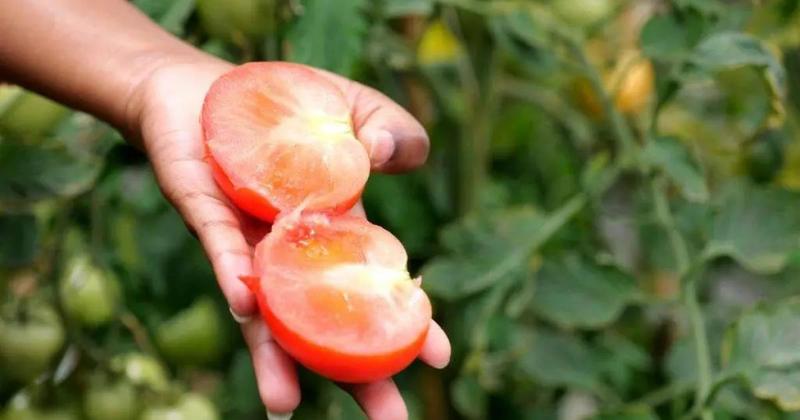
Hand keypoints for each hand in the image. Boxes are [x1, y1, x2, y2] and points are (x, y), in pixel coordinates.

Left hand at [128, 56, 450, 418]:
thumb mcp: (356, 108)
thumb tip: (390, 154)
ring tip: (286, 404)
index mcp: (338, 231)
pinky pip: (221, 251)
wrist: (203, 90)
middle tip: (389, 419)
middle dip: (355, 371)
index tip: (439, 359)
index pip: (376, 284)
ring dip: (276, 356)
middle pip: (325, 320)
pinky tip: (247, 306)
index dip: (407, 322)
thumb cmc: (286, 101)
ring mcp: (249, 240)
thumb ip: (394, 131)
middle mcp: (293, 252)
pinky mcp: (205, 215)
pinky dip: (234, 277)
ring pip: (265, 309)